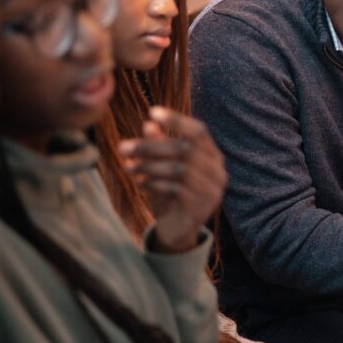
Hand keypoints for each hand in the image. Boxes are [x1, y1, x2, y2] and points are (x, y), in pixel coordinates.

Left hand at [119, 106, 226, 252]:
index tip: (152, 112)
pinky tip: (140, 183)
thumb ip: (159, 146)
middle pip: (185, 149)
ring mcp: (213, 191)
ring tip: (128, 167)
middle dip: (151, 147)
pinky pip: (177, 189)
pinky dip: (155, 184)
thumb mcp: (162, 167)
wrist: (178, 231)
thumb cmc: (170, 193)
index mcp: (213, 156)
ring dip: (149, 166)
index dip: (177, 120)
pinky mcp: (202, 208)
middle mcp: (218, 171)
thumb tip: (148, 125)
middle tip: (123, 147)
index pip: (199, 131)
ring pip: (180, 169)